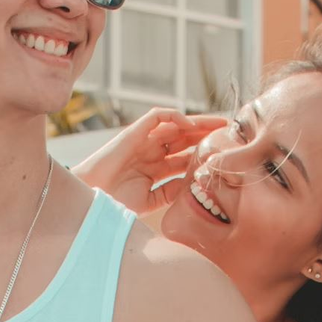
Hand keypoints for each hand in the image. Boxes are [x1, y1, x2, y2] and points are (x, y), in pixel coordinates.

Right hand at [76, 106, 229, 214]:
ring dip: (198, 123)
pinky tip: (189, 125)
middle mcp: (150, 153)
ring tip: (219, 123)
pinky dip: (174, 116)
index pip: (184, 157)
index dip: (203, 155)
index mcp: (154, 170)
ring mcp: (143, 142)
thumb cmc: (113, 205)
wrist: (90, 202)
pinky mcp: (133, 132)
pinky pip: (157, 116)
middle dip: (206, 135)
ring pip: (175, 125)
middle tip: (230, 134)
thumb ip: (170, 193)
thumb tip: (193, 187)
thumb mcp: (151, 202)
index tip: (225, 156)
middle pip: (184, 139)